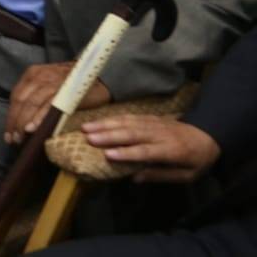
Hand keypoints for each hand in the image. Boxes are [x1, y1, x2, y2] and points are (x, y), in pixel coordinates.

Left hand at [4, 62, 110, 143]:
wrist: (100, 78)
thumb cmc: (71, 86)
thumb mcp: (48, 86)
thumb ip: (35, 99)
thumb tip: (21, 123)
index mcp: (32, 74)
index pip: (15, 97)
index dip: (10, 117)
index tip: (8, 135)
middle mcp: (39, 75)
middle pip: (21, 101)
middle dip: (15, 122)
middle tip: (13, 140)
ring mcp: (52, 81)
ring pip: (32, 103)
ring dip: (24, 122)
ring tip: (21, 138)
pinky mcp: (65, 89)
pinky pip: (48, 104)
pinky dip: (39, 117)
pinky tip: (34, 128)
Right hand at [80, 115, 219, 182]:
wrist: (209, 135)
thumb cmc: (196, 160)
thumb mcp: (187, 175)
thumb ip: (161, 175)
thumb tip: (135, 178)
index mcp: (171, 150)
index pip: (146, 151)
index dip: (126, 152)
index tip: (107, 155)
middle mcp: (160, 134)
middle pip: (132, 133)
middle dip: (109, 135)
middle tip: (89, 138)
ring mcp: (154, 123)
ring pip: (127, 122)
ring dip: (106, 124)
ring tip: (86, 128)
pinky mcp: (150, 117)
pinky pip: (130, 116)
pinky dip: (113, 118)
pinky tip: (99, 120)